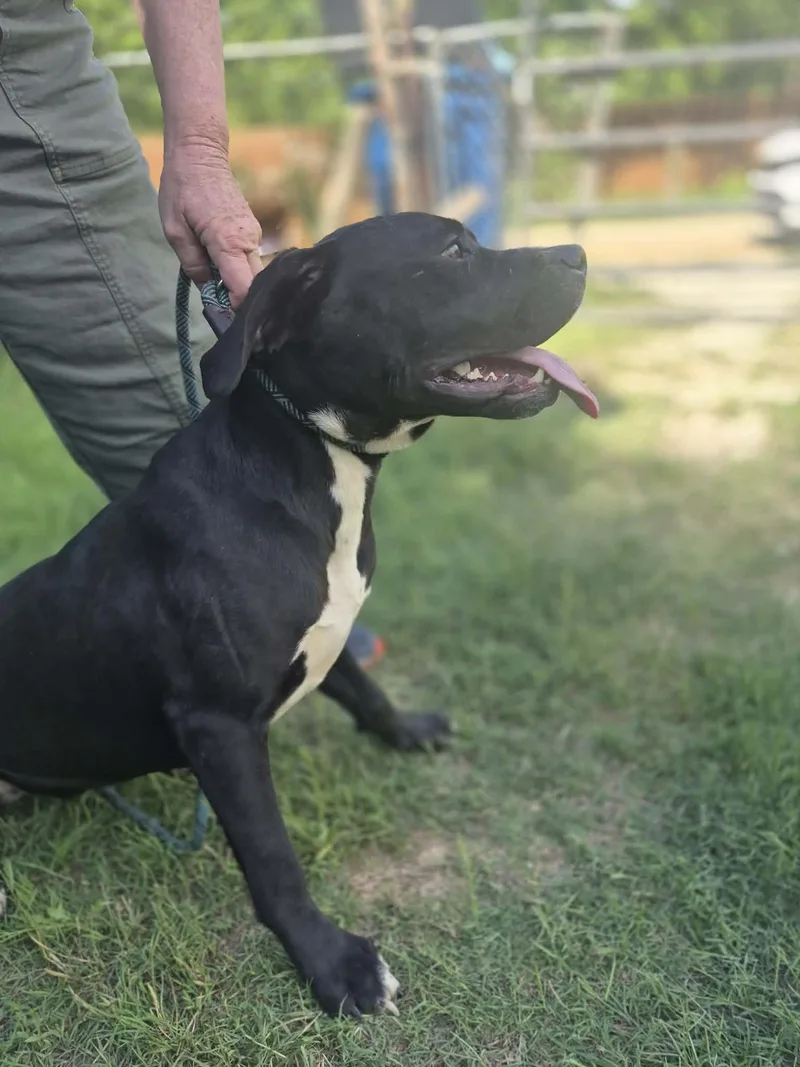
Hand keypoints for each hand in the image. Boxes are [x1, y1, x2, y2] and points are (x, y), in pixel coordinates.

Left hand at [158, 141, 262, 307]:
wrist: (201, 153)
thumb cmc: (182, 189)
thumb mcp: (174, 231)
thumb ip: (192, 265)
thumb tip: (209, 291)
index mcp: (228, 242)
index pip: (243, 289)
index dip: (236, 310)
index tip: (223, 320)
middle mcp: (248, 240)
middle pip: (252, 286)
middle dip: (237, 301)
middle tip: (216, 308)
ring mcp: (253, 236)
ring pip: (252, 275)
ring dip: (235, 285)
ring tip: (214, 286)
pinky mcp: (252, 233)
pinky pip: (249, 262)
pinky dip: (236, 271)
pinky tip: (219, 269)